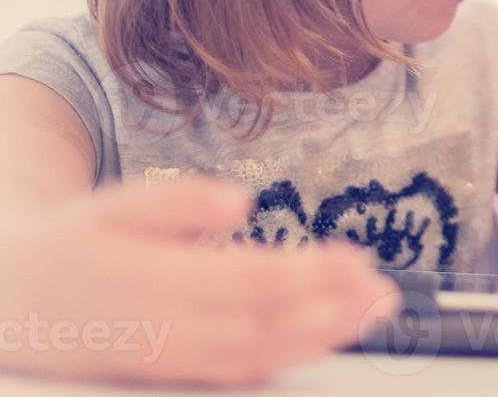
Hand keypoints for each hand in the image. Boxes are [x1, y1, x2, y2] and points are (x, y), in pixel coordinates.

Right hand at [0, 176, 400, 386]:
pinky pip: (242, 372)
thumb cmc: (71, 247)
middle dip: (333, 310)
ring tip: (374, 312)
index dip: (309, 275)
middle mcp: (171, 329)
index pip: (249, 283)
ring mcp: (175, 358)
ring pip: (261, 355)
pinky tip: (329, 338)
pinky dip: (290, 357)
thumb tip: (239, 200)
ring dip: (324, 336)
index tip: (355, 258)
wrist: (15, 304)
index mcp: (156, 283)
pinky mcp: (177, 372)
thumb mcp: (110, 206)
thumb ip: (175, 203)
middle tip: (384, 292)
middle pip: (267, 324)